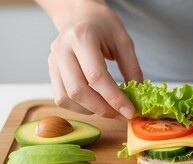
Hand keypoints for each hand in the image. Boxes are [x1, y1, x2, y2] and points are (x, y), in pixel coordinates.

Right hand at [46, 0, 141, 119]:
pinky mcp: (51, 70)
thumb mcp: (124, 41)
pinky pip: (61, 97)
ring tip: (110, 110)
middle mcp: (62, 49)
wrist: (79, 15)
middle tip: (122, 115)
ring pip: (66, 98)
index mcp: (82, 38)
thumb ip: (131, 68)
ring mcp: (53, 60)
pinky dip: (79, 107)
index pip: (96, 76)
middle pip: (78, 91)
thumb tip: (138, 95)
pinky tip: (95, 105)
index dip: (114, 98)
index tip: (129, 111)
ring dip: (90, 110)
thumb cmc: (103, 25)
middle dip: (103, 109)